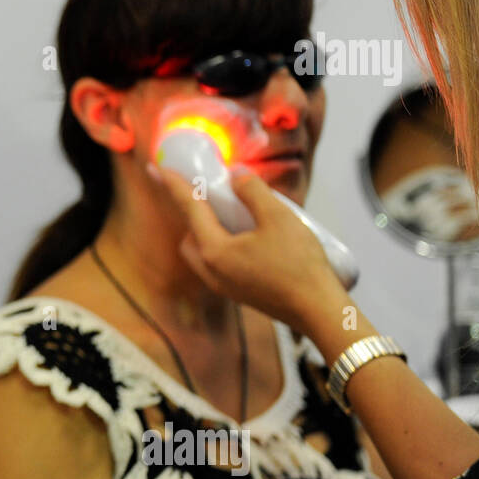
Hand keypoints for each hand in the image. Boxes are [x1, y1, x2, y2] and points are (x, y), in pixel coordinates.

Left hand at [148, 162, 347, 332]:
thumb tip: (236, 176)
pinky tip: (248, 238)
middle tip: (206, 194)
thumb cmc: (299, 265)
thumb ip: (252, 191)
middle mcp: (212, 272)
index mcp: (214, 251)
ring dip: (208, 232)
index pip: (189, 209)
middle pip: (189, 237)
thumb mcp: (278, 216)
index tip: (159, 168)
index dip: (175, 185)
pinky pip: (219, 265)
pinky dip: (223, 247)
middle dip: (192, 214)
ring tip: (231, 215)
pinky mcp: (239, 294)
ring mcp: (225, 287)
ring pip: (202, 254)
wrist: (319, 311)